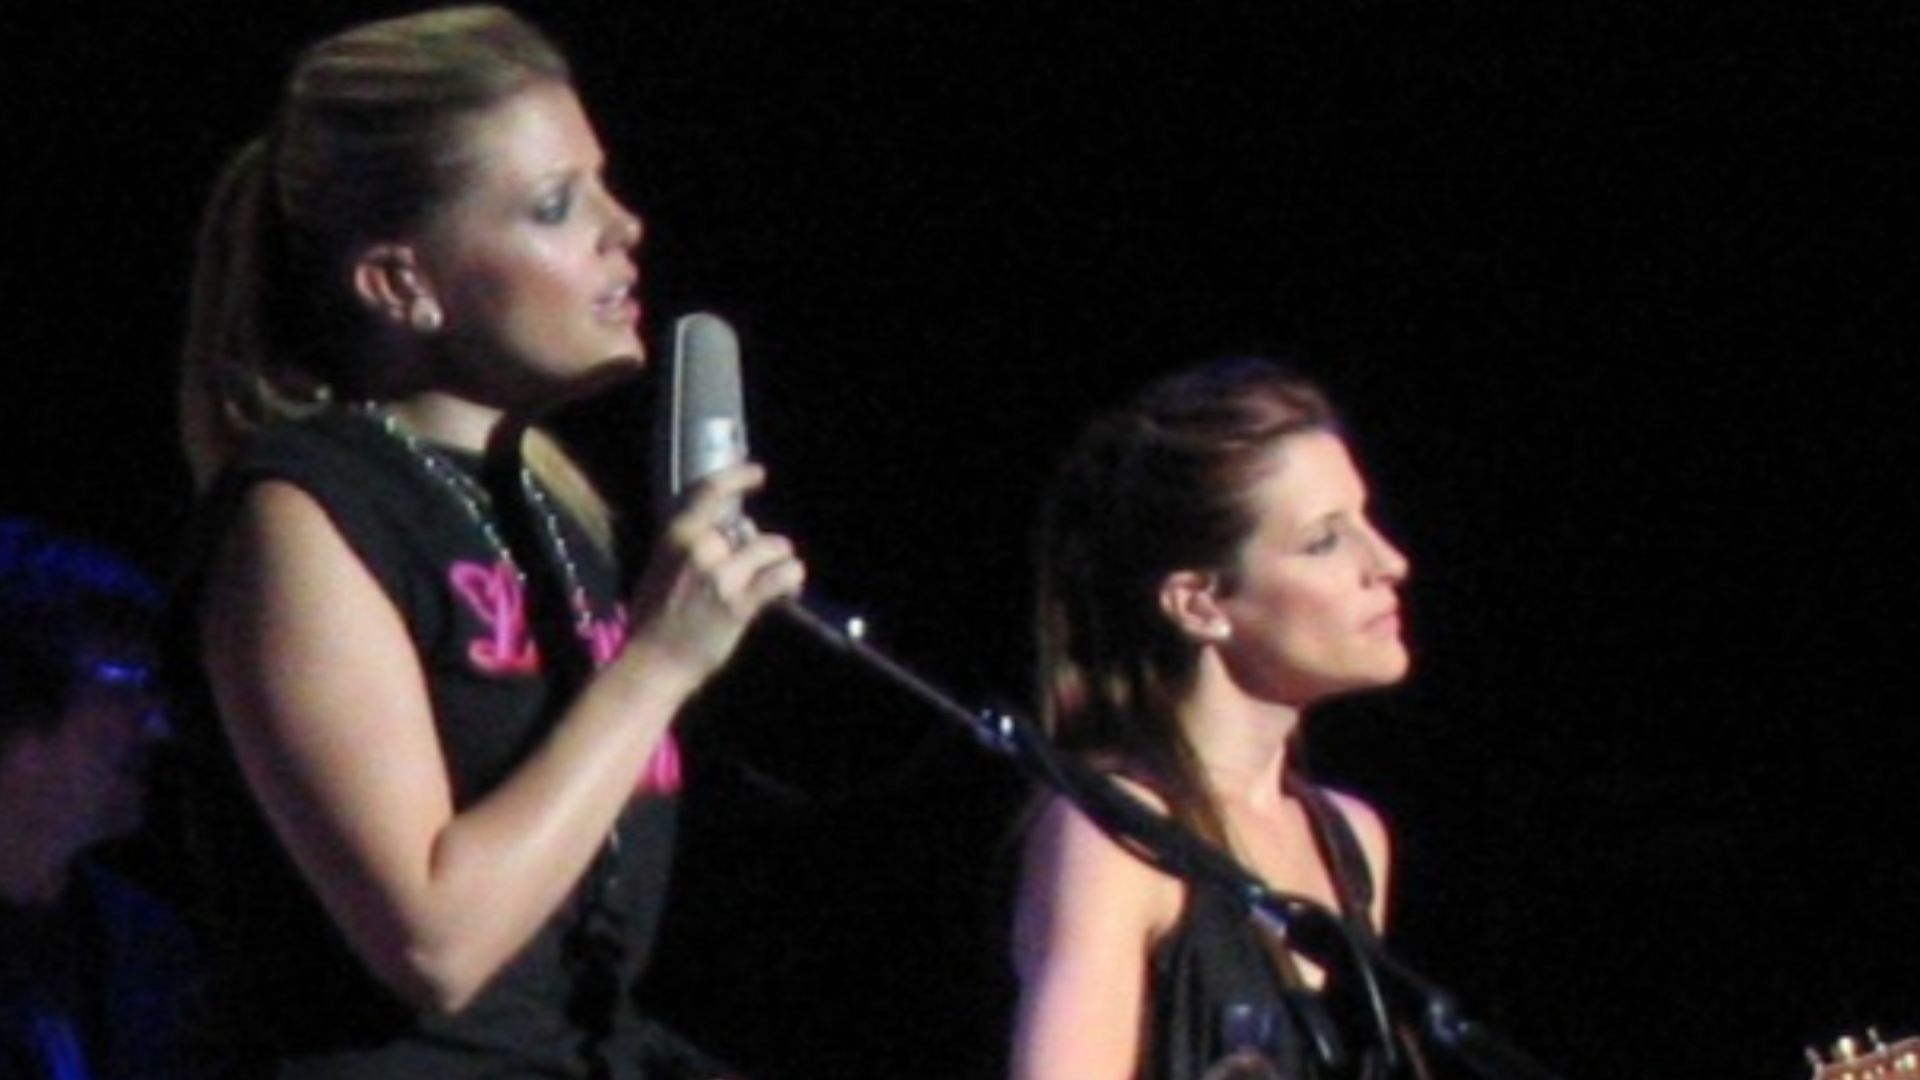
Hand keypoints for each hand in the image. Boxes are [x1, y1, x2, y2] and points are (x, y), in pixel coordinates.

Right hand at [622, 463, 804, 692]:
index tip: (758, 473)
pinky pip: (784, 575)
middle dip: (760, 547)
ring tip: (776, 582)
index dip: (739, 476)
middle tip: (757, 570)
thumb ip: (692, 544)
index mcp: (676, 535)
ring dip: (781, 563)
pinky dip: (792, 580)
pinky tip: (787, 591)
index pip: (710, 489)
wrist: (654, 662)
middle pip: (751, 527)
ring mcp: (720, 575)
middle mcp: (699, 548)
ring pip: (775, 546)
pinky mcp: (739, 603)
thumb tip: (729, 530)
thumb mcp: (662, 566)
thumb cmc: (657, 618)